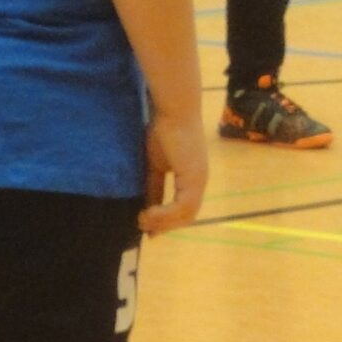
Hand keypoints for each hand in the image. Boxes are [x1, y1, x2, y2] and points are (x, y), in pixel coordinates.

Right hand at [138, 111, 207, 235]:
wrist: (172, 111)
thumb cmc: (163, 131)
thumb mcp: (154, 166)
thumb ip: (152, 187)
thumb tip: (145, 207)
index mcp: (192, 178)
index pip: (183, 208)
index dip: (167, 221)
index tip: (149, 230)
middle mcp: (199, 181)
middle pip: (186, 216)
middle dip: (165, 226)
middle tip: (145, 230)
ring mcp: (199, 180)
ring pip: (186, 215)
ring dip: (163, 222)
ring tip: (142, 220)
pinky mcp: (194, 178)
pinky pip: (182, 207)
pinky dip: (165, 214)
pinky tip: (148, 213)